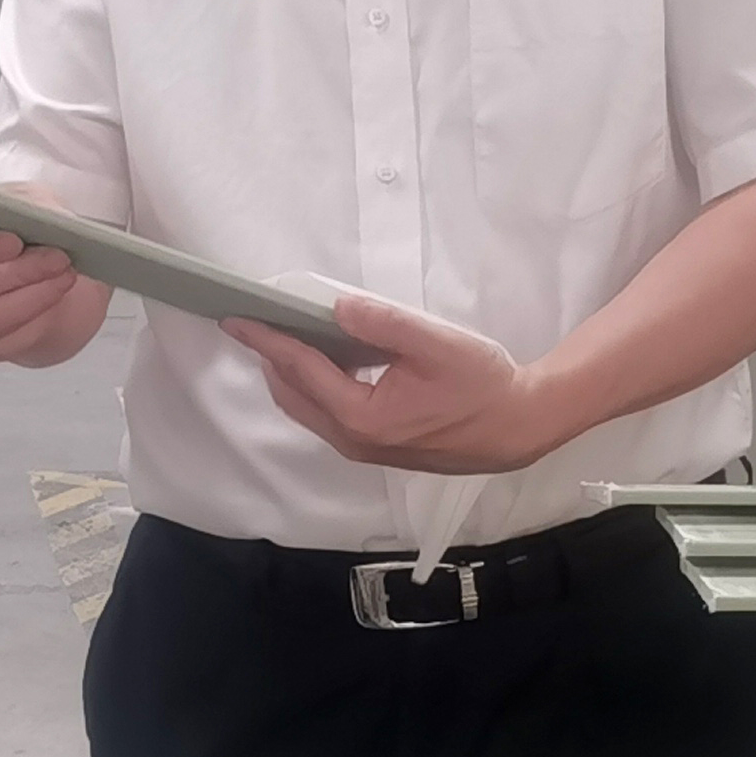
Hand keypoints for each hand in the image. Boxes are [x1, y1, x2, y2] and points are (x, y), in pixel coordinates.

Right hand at [0, 216, 110, 365]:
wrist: (27, 266)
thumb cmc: (11, 229)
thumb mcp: (18, 203)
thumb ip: (23, 207)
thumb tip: (45, 219)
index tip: (15, 242)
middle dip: (18, 273)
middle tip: (57, 257)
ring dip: (32, 297)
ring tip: (64, 275)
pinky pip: (5, 341)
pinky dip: (36, 317)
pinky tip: (56, 295)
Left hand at [228, 293, 556, 475]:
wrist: (518, 427)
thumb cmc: (482, 384)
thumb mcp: (436, 343)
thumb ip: (384, 324)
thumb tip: (335, 307)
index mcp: (363, 417)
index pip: (301, 370)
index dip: (268, 340)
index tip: (238, 318)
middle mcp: (354, 440)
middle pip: (293, 395)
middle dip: (271, 358)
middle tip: (257, 320)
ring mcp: (364, 449)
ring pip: (308, 408)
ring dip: (292, 373)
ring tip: (286, 333)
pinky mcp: (376, 448)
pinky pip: (328, 414)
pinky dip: (315, 386)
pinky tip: (327, 357)